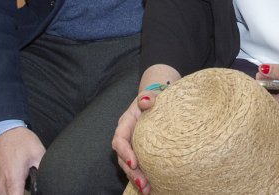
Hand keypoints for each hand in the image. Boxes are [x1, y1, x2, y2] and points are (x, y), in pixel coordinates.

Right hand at [0, 127, 44, 194]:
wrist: (2, 130)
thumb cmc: (19, 140)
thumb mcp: (38, 153)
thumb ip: (43, 170)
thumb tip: (48, 179)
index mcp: (13, 180)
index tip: (30, 192)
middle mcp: (1, 184)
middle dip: (20, 194)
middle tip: (28, 186)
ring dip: (14, 193)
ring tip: (22, 182)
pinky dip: (7, 190)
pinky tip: (15, 180)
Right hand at [114, 64, 180, 194]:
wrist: (158, 101)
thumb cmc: (155, 98)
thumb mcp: (151, 95)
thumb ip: (148, 96)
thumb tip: (145, 101)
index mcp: (125, 124)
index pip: (120, 139)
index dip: (124, 152)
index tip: (133, 162)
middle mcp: (126, 138)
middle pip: (123, 158)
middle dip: (131, 172)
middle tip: (143, 184)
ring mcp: (133, 147)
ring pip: (129, 166)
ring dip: (136, 179)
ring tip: (147, 190)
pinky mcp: (141, 154)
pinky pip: (139, 167)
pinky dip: (143, 178)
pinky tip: (152, 188)